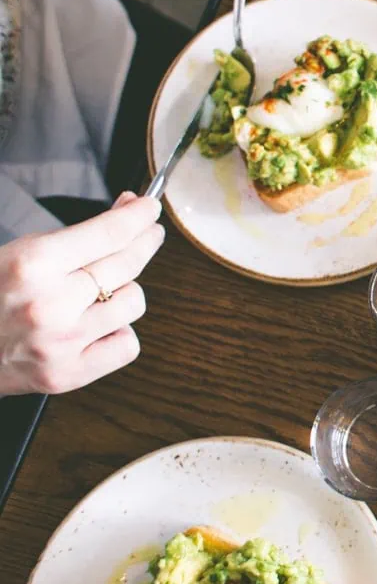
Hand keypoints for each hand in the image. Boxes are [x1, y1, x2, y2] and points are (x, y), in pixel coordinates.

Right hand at [0, 194, 164, 394]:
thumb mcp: (20, 252)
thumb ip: (76, 236)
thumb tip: (128, 212)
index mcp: (32, 265)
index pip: (110, 233)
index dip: (139, 216)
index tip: (150, 208)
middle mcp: (50, 304)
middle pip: (127, 264)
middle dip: (145, 241)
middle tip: (149, 233)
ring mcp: (61, 343)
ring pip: (133, 303)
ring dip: (124, 292)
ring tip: (99, 291)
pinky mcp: (67, 375)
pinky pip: (127, 345)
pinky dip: (119, 333)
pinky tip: (98, 326)